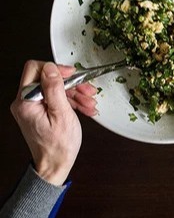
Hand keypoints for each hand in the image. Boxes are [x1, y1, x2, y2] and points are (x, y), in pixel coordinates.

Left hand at [10, 61, 97, 184]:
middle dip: (71, 83)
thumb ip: (54, 89)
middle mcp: (24, 103)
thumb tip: (50, 68)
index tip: (72, 74)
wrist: (55, 164)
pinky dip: (71, 101)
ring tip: (89, 102)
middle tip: (86, 90)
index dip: (56, 69)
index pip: (35, 69)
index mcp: (25, 102)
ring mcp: (31, 107)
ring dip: (75, 93)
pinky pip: (55, 98)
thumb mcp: (61, 114)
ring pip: (54, 88)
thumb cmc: (58, 146)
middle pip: (47, 79)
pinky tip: (84, 107)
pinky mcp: (38, 111)